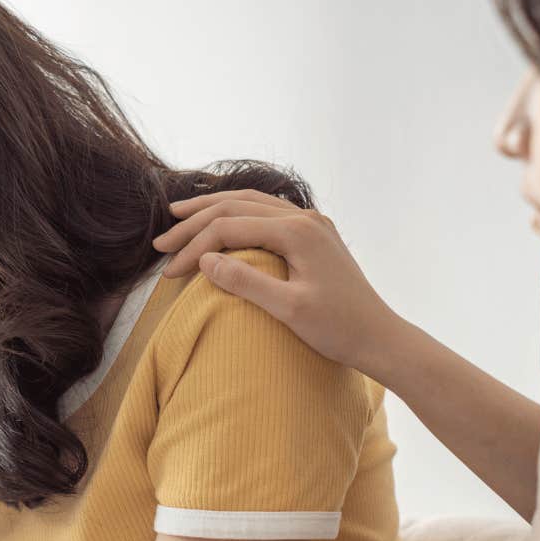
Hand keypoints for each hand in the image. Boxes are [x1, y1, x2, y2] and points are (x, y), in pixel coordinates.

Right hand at [150, 190, 404, 377]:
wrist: (379, 336)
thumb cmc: (338, 329)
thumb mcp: (288, 309)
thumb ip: (245, 281)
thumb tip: (204, 259)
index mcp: (298, 231)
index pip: (230, 227)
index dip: (194, 247)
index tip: (168, 273)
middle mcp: (305, 217)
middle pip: (236, 206)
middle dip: (195, 222)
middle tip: (160, 242)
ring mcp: (312, 223)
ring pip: (251, 203)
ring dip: (213, 210)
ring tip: (179, 216)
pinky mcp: (314, 234)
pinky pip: (266, 212)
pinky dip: (237, 215)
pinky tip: (222, 222)